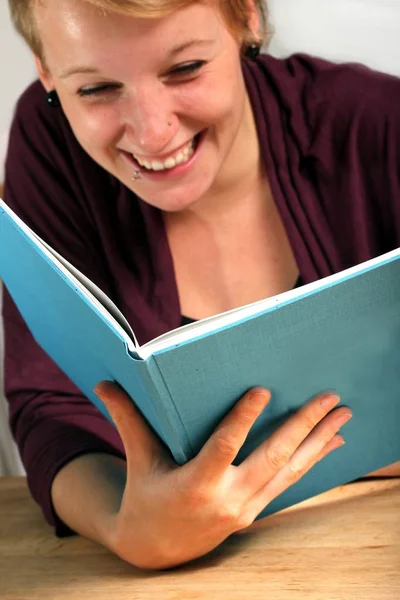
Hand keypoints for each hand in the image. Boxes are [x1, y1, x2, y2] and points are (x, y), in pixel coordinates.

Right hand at [94, 382, 351, 568]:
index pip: (224, 446)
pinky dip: (311, 461)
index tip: (264, 390)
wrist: (154, 549)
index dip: (243, 418)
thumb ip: (127, 419)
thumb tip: (104, 382)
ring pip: (289, 471)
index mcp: (194, 483)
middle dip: (304, 425)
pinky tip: (330, 443)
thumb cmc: (144, 496)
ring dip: (318, 442)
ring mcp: (246, 508)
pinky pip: (288, 482)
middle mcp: (226, 498)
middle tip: (329, 397)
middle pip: (272, 457)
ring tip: (342, 416)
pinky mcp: (254, 510)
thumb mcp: (138, 459)